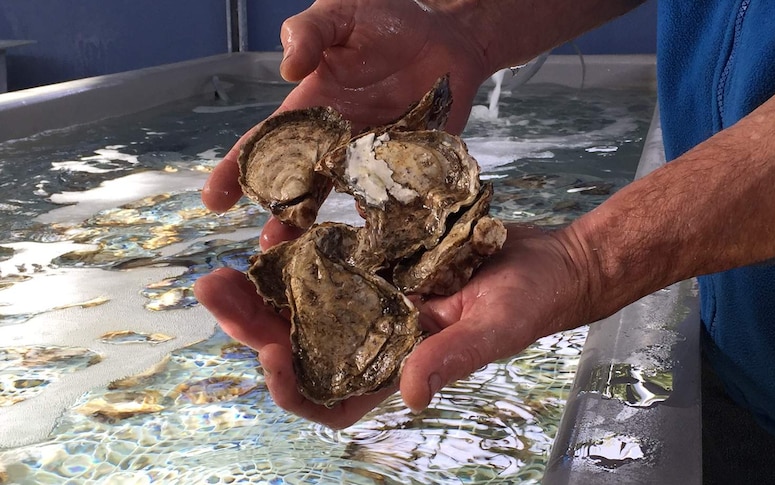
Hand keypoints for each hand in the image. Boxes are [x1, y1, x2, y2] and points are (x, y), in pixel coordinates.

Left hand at [193, 225, 590, 427]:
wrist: (547, 261)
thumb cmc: (532, 302)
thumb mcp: (496, 328)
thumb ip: (454, 357)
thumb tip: (410, 395)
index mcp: (399, 367)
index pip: (333, 399)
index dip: (294, 389)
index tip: (269, 356)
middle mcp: (377, 338)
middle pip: (301, 347)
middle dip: (254, 326)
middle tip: (215, 289)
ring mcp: (375, 300)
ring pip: (304, 306)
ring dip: (262, 291)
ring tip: (224, 269)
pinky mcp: (380, 264)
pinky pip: (329, 264)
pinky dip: (299, 251)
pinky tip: (275, 230)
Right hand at [201, 0, 491, 242]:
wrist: (448, 37)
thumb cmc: (386, 21)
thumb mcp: (340, 15)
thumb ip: (310, 32)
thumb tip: (289, 69)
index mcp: (311, 111)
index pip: (267, 143)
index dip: (238, 170)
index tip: (214, 199)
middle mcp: (338, 142)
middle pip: (303, 185)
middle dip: (282, 216)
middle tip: (267, 248)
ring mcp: (375, 158)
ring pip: (346, 200)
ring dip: (332, 228)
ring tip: (316, 259)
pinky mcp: (413, 166)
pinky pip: (398, 196)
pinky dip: (388, 217)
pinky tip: (377, 240)